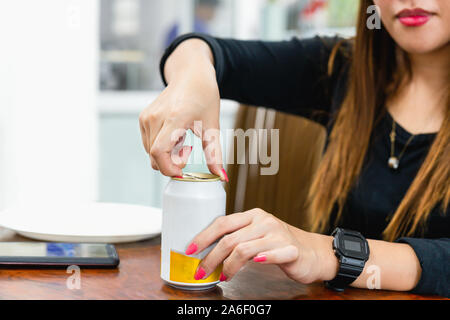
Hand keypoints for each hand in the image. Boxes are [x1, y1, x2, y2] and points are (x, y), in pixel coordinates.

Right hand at [139, 39, 226, 179]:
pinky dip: (161, 147)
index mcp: (174, 117)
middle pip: (155, 157)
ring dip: (167, 155)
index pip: (160, 152)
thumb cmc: (204, 96)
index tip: (183, 171)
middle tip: (189, 149)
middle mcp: (156, 117)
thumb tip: (221, 176)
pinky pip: (148, 145)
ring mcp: (147, 117)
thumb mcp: (213, 126)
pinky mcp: (143, 119)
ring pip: (151, 153)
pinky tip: (174, 135)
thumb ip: (214, 154)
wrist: (191, 75)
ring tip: (182, 139)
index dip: (169, 168)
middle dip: (172, 162)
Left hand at [186, 208, 337, 283]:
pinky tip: (254, 265)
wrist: (312, 252)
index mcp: (252, 215)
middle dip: (211, 257)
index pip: (222, 223)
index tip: (190, 250)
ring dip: (229, 266)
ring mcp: (278, 234)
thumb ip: (237, 238)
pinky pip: (272, 254)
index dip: (203, 236)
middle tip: (201, 271)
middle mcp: (264, 221)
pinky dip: (262, 260)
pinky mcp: (291, 249)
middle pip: (230, 238)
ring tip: (223, 276)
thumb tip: (206, 251)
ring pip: (245, 249)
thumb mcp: (256, 235)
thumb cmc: (279, 244)